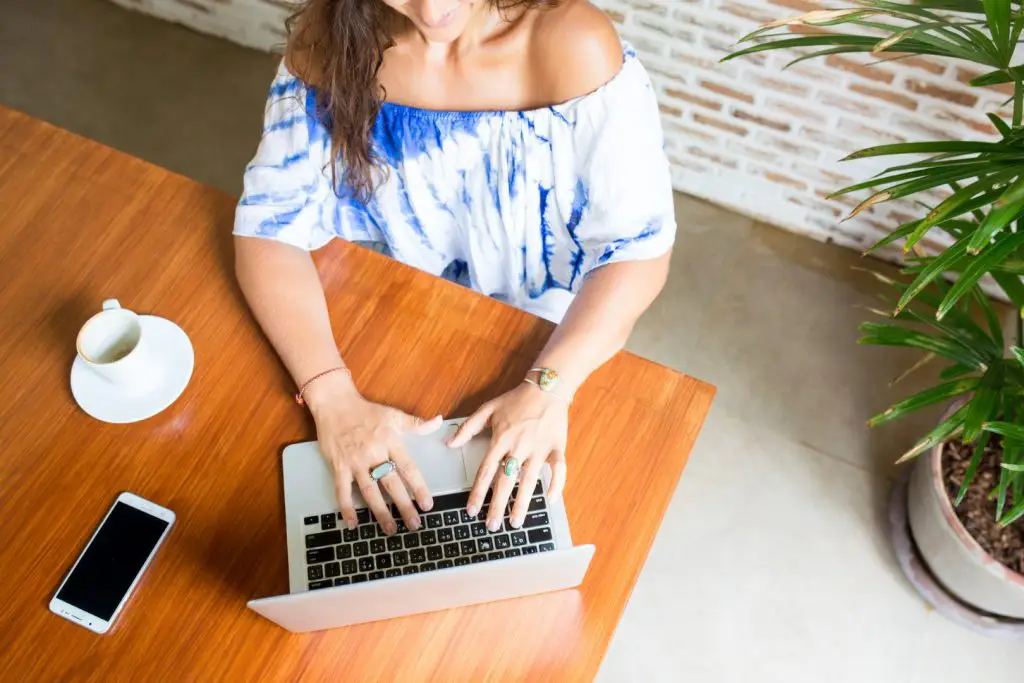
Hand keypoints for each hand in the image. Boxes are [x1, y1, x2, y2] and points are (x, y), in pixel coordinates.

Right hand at [304, 374, 442, 534]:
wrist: (335, 404)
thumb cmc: (365, 411)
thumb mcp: (393, 414)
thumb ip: (416, 423)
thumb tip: (438, 422)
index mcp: (390, 441)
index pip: (408, 468)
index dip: (419, 487)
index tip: (427, 504)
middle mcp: (373, 453)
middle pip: (391, 484)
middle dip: (404, 505)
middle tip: (414, 524)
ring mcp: (355, 462)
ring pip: (369, 491)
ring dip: (380, 512)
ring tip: (391, 529)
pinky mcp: (338, 466)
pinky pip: (342, 490)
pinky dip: (347, 508)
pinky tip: (353, 523)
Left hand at [449, 382, 567, 531]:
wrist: (546, 387)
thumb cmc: (517, 399)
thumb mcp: (488, 408)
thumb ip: (468, 427)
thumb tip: (449, 443)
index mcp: (501, 439)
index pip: (486, 471)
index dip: (477, 492)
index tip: (471, 510)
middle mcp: (519, 447)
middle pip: (506, 481)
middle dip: (497, 505)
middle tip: (492, 526)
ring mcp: (539, 448)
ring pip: (530, 480)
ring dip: (522, 503)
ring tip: (516, 522)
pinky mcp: (557, 447)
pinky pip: (559, 469)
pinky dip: (557, 484)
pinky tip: (550, 500)